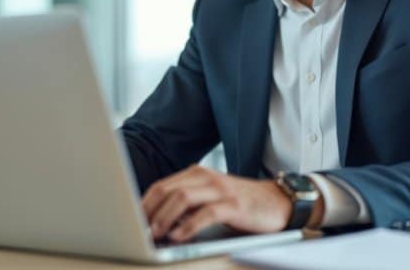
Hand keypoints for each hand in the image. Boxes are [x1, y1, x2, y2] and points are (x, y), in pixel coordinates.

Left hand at [141, 165, 292, 242]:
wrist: (277, 201)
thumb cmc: (240, 203)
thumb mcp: (210, 198)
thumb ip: (187, 204)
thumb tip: (157, 222)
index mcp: (197, 173)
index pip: (162, 185)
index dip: (144, 203)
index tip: (132, 220)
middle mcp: (206, 177)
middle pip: (168, 190)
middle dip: (149, 211)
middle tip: (140, 230)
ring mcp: (220, 190)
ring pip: (182, 199)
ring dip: (165, 218)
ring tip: (155, 234)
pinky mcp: (234, 205)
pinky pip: (206, 214)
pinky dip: (189, 226)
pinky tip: (179, 237)